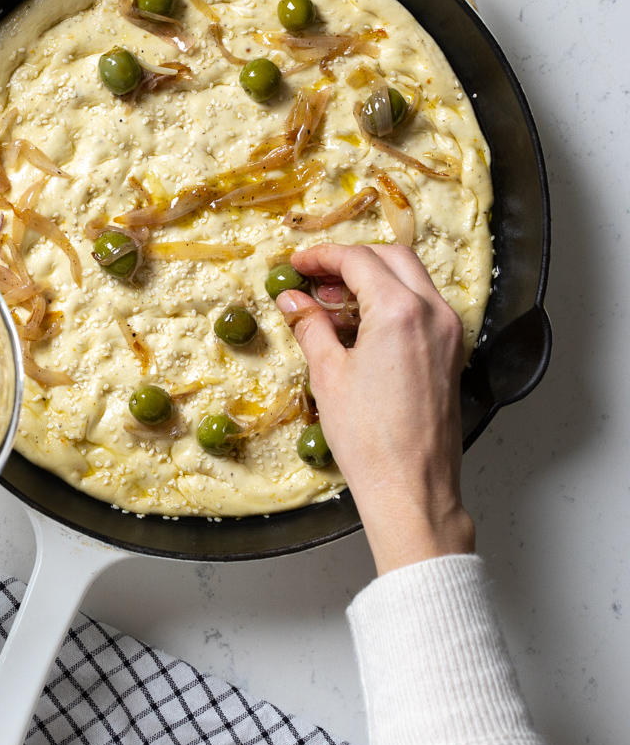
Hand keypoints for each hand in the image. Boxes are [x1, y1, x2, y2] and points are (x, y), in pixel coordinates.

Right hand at [276, 244, 474, 574]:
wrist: (411, 487)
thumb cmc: (370, 440)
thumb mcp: (328, 375)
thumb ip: (310, 326)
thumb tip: (293, 300)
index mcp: (401, 312)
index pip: (359, 260)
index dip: (323, 257)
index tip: (298, 264)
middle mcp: (433, 313)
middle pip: (391, 258)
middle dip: (351, 260)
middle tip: (315, 277)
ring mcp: (448, 333)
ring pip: (411, 279)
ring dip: (373, 279)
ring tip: (333, 303)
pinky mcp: (451, 353)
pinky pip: (423, 307)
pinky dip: (392, 302)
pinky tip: (361, 325)